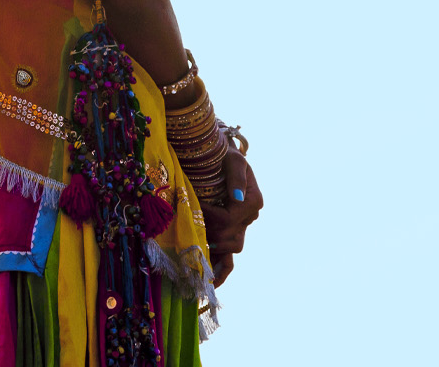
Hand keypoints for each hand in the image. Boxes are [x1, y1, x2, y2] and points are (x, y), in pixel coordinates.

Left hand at [203, 146, 261, 286]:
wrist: (224, 157)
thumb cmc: (226, 154)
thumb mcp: (233, 159)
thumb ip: (236, 176)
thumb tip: (237, 198)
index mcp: (252, 201)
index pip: (227, 218)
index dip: (208, 216)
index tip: (191, 207)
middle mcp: (249, 217)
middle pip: (227, 236)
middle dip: (206, 233)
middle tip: (186, 228)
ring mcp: (242, 227)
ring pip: (230, 249)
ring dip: (212, 252)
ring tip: (193, 259)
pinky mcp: (233, 232)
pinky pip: (230, 258)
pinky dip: (221, 271)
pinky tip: (210, 284)